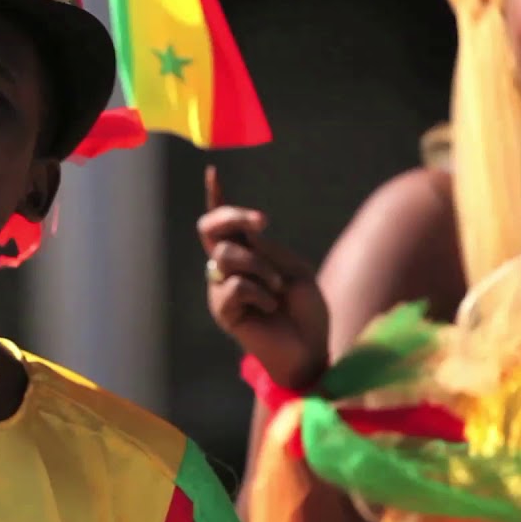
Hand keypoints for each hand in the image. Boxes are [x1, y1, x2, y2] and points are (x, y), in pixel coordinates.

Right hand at [197, 166, 328, 389]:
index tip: (213, 172)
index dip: (216, 197)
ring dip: (260, 267)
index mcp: (246, 255)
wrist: (310, 349)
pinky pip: (234, 286)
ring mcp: (221, 289)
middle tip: (263, 223)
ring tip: (278, 288)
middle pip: (210, 229)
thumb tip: (240, 235)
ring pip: (226, 256)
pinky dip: (260, 293)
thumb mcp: (293, 269)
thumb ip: (265, 251)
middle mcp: (227, 269)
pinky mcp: (223, 311)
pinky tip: (271, 309)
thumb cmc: (306, 311)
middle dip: (234, 217)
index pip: (223, 223)